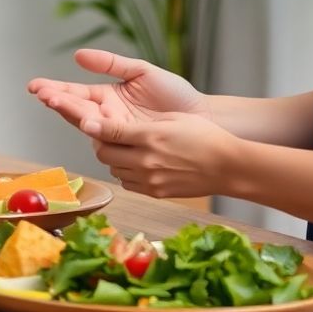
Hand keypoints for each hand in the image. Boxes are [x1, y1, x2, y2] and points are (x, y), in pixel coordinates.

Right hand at [27, 49, 209, 131]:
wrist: (203, 118)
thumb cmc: (175, 94)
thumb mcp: (142, 71)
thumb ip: (111, 63)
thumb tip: (79, 56)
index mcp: (106, 97)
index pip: (75, 94)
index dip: (55, 90)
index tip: (36, 86)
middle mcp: (107, 117)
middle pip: (75, 111)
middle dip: (57, 101)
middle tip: (42, 94)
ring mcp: (117, 133)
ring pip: (87, 126)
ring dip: (71, 114)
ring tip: (56, 101)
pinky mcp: (129, 147)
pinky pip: (108, 144)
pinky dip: (96, 135)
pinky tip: (85, 124)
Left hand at [82, 112, 238, 198]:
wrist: (228, 167)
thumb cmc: (205, 136)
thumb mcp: (174, 118)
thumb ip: (143, 122)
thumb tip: (117, 122)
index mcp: (150, 137)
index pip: (109, 132)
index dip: (93, 126)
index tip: (84, 121)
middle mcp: (146, 160)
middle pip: (104, 154)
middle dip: (101, 144)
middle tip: (107, 136)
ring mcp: (150, 180)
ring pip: (114, 170)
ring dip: (114, 159)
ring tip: (125, 150)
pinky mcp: (155, 193)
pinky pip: (128, 183)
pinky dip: (126, 174)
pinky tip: (138, 164)